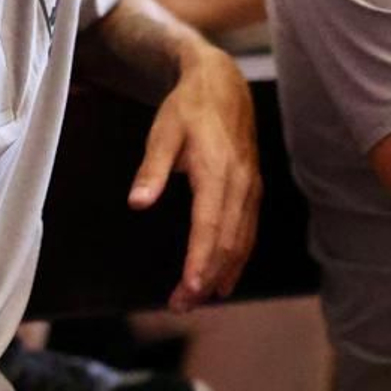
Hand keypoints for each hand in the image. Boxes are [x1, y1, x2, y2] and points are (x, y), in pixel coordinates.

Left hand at [130, 43, 260, 311]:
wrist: (224, 85)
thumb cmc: (188, 108)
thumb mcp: (162, 132)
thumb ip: (151, 169)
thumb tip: (137, 203)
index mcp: (217, 170)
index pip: (210, 225)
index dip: (200, 260)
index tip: (189, 288)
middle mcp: (240, 183)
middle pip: (227, 241)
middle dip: (207, 278)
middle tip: (182, 305)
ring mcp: (251, 188)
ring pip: (241, 241)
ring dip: (221, 274)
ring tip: (198, 300)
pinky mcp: (253, 190)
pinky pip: (248, 231)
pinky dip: (237, 259)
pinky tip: (224, 279)